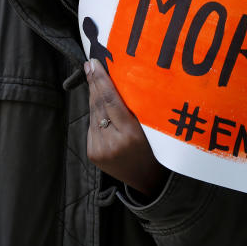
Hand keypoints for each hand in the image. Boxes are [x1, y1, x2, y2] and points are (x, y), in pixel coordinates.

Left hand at [85, 59, 167, 196]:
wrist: (148, 181)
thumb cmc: (156, 149)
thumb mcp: (151, 128)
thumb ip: (134, 109)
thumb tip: (117, 82)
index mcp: (130, 135)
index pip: (111, 101)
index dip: (101, 80)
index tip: (94, 64)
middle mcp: (112, 142)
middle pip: (98, 105)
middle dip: (94, 84)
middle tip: (90, 65)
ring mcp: (100, 149)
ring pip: (93, 115)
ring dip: (93, 96)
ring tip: (93, 78)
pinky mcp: (93, 153)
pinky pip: (92, 126)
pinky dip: (95, 113)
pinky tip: (98, 102)